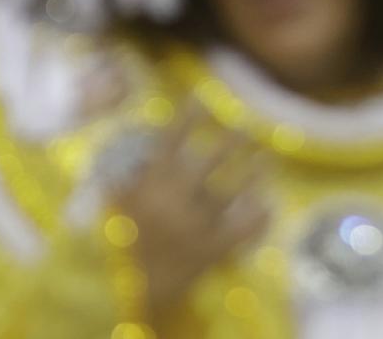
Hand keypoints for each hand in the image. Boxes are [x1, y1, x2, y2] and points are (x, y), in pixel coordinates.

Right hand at [112, 104, 271, 319]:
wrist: (123, 285)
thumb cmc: (112, 237)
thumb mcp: (113, 196)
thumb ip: (123, 169)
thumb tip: (134, 143)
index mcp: (150, 181)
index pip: (171, 138)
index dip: (187, 116)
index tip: (201, 98)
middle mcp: (177, 196)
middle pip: (211, 160)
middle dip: (232, 140)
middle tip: (247, 125)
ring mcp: (197, 224)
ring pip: (232, 192)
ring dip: (251, 173)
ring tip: (267, 158)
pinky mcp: (211, 249)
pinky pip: (242, 231)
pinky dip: (258, 219)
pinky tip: (270, 206)